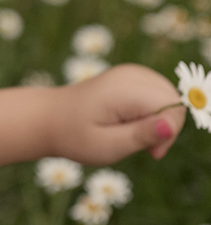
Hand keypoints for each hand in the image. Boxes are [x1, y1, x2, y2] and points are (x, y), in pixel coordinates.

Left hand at [51, 63, 184, 164]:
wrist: (49, 118)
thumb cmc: (75, 136)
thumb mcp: (107, 146)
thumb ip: (141, 135)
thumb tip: (171, 125)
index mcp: (126, 90)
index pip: (173, 107)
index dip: (169, 133)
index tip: (151, 153)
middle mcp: (133, 74)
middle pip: (174, 100)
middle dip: (166, 127)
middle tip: (140, 146)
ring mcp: (132, 72)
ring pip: (169, 97)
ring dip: (159, 120)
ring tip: (131, 134)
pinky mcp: (131, 76)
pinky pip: (158, 94)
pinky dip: (151, 111)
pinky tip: (131, 123)